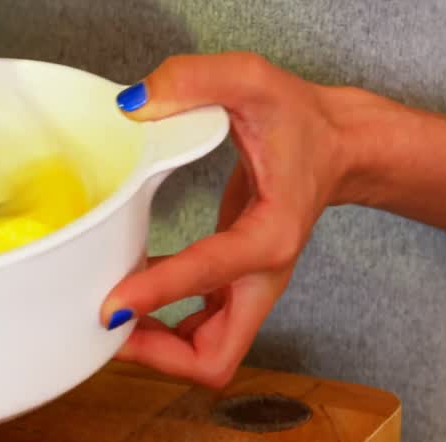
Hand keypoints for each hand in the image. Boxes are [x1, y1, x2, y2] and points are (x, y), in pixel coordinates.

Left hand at [100, 52, 349, 388]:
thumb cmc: (301, 120)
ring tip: (109, 318)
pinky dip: (162, 328)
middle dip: (161, 357)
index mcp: (272, 236)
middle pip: (215, 357)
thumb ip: (194, 81)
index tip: (111, 307)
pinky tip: (129, 294)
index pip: (210, 277)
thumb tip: (133, 105)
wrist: (338, 145)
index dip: (158, 296)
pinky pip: (198, 332)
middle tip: (107, 328)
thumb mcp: (252, 82)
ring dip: (158, 351)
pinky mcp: (236, 288)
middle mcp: (264, 276)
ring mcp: (251, 289)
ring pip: (207, 355)